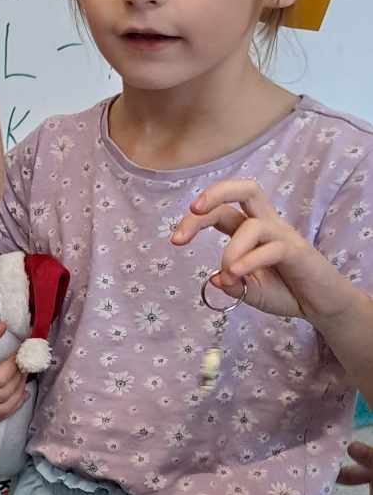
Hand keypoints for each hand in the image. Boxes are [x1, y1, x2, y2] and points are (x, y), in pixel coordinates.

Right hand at [0, 327, 26, 425]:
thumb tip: (4, 327)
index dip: (13, 366)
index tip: (18, 354)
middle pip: (3, 394)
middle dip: (19, 379)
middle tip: (23, 365)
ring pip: (2, 410)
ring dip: (18, 395)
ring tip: (23, 380)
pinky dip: (10, 409)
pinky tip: (17, 398)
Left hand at [171, 178, 347, 324]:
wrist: (320, 304)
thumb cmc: (284, 290)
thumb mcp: (249, 291)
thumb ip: (231, 283)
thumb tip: (214, 279)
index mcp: (250, 229)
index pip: (221, 211)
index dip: (194, 220)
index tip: (175, 240)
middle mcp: (266, 224)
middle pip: (246, 189)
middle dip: (216, 193)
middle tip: (193, 209)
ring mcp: (283, 235)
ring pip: (253, 225)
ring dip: (232, 250)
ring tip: (229, 273)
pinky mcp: (297, 251)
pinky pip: (272, 248)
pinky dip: (249, 260)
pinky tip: (237, 274)